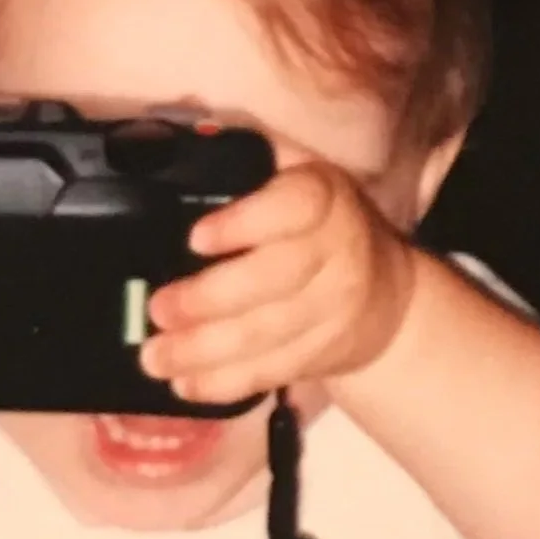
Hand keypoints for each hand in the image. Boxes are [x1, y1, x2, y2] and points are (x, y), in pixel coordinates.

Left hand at [141, 159, 415, 403]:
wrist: (384, 290)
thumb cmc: (315, 223)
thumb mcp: (291, 176)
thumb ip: (241, 167)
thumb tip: (162, 154)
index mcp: (324, 196)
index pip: (294, 207)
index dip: (245, 222)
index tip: (195, 238)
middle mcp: (338, 251)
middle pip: (275, 279)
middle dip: (209, 300)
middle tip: (158, 310)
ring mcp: (336, 308)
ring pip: (268, 334)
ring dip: (205, 350)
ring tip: (155, 357)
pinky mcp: (326, 353)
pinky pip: (273, 371)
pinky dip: (226, 382)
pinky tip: (186, 384)